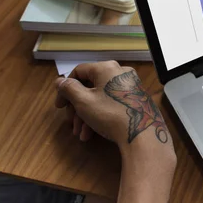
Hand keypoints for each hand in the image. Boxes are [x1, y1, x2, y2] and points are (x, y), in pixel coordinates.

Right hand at [54, 61, 173, 157]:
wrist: (142, 133)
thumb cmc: (110, 113)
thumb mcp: (83, 101)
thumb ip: (69, 89)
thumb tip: (60, 81)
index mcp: (107, 68)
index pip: (79, 72)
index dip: (65, 89)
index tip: (59, 106)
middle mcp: (120, 73)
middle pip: (90, 87)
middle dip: (76, 108)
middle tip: (71, 123)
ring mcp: (130, 86)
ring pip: (100, 98)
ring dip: (86, 116)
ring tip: (80, 134)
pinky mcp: (136, 99)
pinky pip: (112, 103)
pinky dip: (100, 116)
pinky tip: (91, 134)